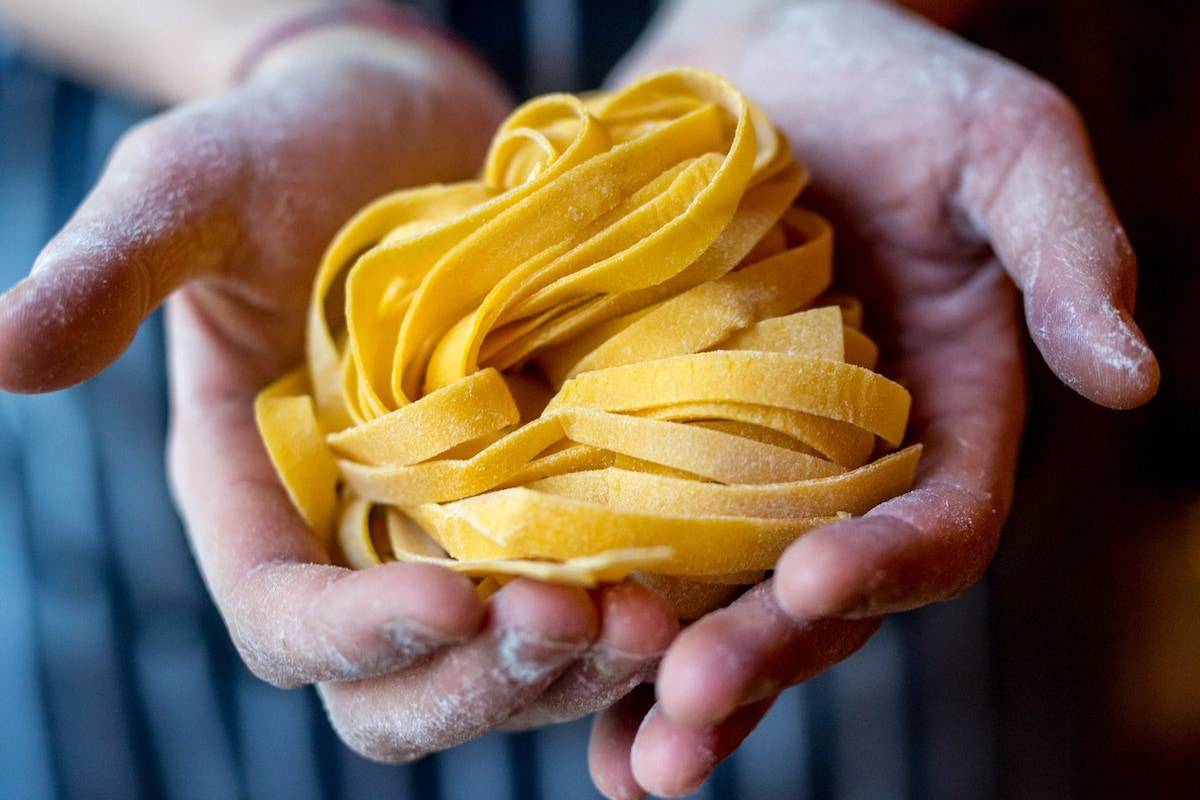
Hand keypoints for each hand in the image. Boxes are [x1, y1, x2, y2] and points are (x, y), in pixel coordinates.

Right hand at [0, 23, 678, 761]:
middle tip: (583, 626)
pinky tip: (701, 591)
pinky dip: (641, 620)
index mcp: (264, 508)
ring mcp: (468, 536)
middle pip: (411, 688)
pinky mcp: (554, 506)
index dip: (357, 637)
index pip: (291, 624)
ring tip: (662, 621)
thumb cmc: (294, 147)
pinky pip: (596, 598)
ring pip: (514, 665)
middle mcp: (367, 545)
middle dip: (488, 681)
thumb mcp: (195, 185)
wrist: (414, 126)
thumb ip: (114, 267)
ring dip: (585, 667)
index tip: (446, 599)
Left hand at [592, 0, 1159, 794]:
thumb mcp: (1000, 145)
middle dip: (753, 666)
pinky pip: (621, 537)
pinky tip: (536, 667)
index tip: (810, 581)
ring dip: (665, 687)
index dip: (881, 567)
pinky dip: (589, 608)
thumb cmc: (890, 87)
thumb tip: (1133, 381)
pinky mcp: (639, 435)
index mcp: (938, 422)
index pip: (933, 530)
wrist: (752, 57)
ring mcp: (733, 463)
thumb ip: (1065, 251)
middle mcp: (836, 469)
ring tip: (620, 764)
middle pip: (809, 602)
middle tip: (680, 732)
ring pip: (711, 600)